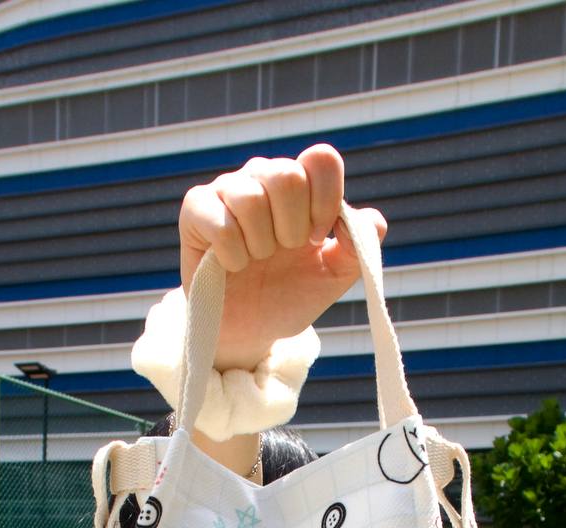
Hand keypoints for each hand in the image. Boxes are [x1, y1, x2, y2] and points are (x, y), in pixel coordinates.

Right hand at [178, 143, 387, 371]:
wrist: (251, 329)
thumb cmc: (290, 295)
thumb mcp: (333, 277)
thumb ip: (358, 248)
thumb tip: (369, 221)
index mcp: (301, 185)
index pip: (321, 160)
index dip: (325, 201)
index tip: (316, 239)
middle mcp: (264, 177)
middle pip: (286, 176)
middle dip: (291, 229)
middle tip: (283, 254)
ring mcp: (227, 190)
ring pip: (251, 198)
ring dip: (260, 245)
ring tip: (256, 261)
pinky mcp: (196, 210)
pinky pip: (220, 222)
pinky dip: (233, 255)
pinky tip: (233, 266)